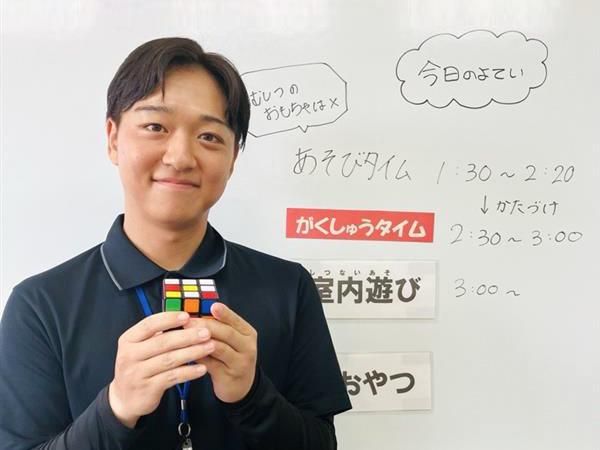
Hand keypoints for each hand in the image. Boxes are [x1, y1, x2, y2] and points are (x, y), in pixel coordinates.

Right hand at [109, 312, 213, 427]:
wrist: (125, 399)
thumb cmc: (139, 366)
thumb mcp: (140, 348)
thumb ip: (157, 334)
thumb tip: (185, 318)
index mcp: (128, 339)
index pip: (149, 324)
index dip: (169, 319)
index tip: (187, 316)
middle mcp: (129, 355)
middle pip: (162, 342)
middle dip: (187, 336)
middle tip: (206, 332)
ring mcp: (137, 373)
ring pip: (169, 360)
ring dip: (192, 352)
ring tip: (210, 347)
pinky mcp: (147, 389)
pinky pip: (172, 377)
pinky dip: (189, 372)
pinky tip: (202, 368)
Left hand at [184, 303, 256, 402]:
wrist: (241, 387)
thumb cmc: (232, 357)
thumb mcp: (232, 340)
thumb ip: (220, 327)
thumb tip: (196, 313)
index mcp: (247, 333)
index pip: (235, 320)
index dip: (224, 313)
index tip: (212, 306)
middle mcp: (247, 346)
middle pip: (227, 333)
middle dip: (206, 325)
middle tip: (189, 320)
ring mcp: (240, 362)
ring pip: (219, 348)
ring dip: (201, 341)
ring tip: (185, 335)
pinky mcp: (228, 375)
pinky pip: (211, 364)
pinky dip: (199, 356)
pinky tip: (187, 352)